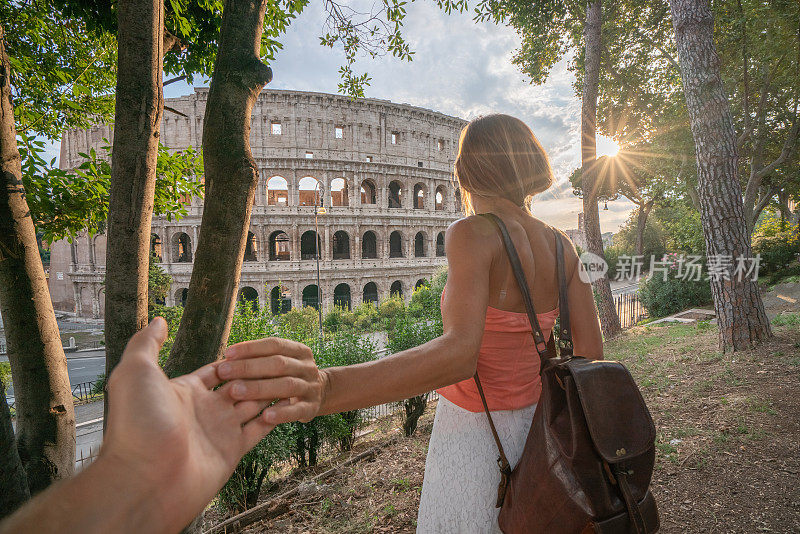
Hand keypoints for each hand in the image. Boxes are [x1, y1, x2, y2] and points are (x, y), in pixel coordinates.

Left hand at [102, 318, 274, 530]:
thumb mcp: (136, 372)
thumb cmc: (138, 424)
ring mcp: (218, 431)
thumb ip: (147, 344)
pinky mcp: (232, 451)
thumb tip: (157, 320)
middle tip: (273, 363)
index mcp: (184, 391)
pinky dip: (274, 415)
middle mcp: (203, 410)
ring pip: (253, 404)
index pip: (217, 369)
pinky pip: (259, 430)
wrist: (145, 477)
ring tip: (289, 375)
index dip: (235, 359)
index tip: (252, 349)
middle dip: (255, 373)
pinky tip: (289, 400)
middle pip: (239, 384)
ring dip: (267, 391)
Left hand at [216, 337, 326, 423]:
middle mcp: (307, 366)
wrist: (318, 394)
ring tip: (235, 392)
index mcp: (299, 350)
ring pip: (286, 386)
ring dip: (259, 388)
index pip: (274, 344)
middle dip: (249, 367)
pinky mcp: (312, 407)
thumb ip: (260, 360)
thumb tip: (227, 358)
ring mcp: (311, 387)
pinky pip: (296, 411)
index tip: (227, 353)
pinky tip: (265, 416)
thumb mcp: (279, 363)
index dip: (251, 348)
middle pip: (278, 364)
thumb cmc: (286, 377)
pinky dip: (281, 413)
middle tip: (224, 372)